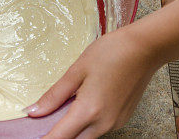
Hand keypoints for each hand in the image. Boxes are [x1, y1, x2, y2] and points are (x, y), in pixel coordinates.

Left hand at [26, 27, 159, 138]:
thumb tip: (33, 112)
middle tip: (45, 121)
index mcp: (89, 111)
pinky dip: (87, 123)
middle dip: (59, 135)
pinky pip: (99, 128)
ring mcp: (115, 123)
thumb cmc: (112, 53)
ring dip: (73, 129)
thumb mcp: (77, 70)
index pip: (59, 138)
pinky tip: (83, 104)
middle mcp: (104, 123)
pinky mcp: (123, 119)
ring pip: (87, 136)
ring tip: (64, 108)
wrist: (145, 48)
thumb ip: (54, 95)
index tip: (32, 136)